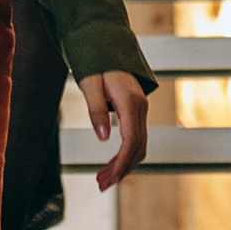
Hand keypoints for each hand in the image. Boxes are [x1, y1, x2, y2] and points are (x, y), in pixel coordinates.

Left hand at [80, 71, 150, 190]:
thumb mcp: (90, 83)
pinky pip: (135, 138)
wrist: (107, 44)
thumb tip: (103, 138)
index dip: (122, 162)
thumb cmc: (96, 61)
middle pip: (137, 147)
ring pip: (138, 145)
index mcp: (130, 101)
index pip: (131, 140)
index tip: (110, 178)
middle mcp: (140, 107)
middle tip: (102, 184)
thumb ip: (96, 109)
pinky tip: (112, 164)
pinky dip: (125, 155)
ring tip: (103, 179)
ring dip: (123, 164)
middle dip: (122, 169)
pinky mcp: (136, 112)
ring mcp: (140, 110)